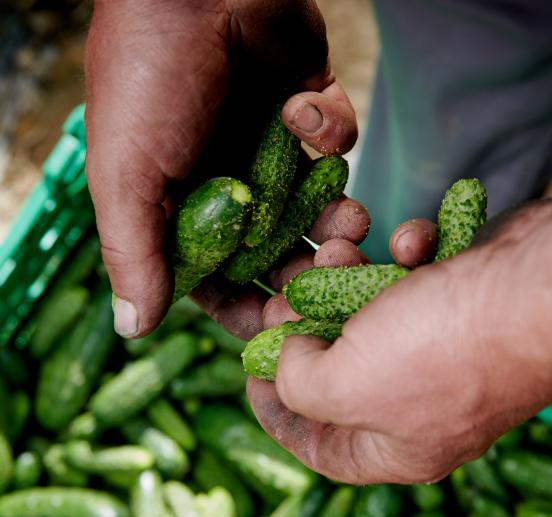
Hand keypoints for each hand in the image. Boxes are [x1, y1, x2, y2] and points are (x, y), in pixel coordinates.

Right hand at [85, 0, 356, 338]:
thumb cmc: (148, 78)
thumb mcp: (126, 176)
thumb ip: (133, 254)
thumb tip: (132, 327)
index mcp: (184, 214)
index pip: (223, 287)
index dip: (254, 310)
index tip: (287, 326)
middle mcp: (231, 190)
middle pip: (281, 258)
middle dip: (311, 272)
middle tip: (338, 274)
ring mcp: (272, 152)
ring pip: (318, 212)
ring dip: (338, 220)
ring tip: (349, 219)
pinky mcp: (307, 111)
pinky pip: (333, 143)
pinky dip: (329, 131)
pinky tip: (303, 106)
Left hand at [248, 149, 551, 483]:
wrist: (544, 291)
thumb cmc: (442, 352)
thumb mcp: (346, 384)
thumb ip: (299, 384)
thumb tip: (290, 358)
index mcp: (396, 447)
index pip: (317, 447)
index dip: (274, 413)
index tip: (251, 372)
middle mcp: (420, 405)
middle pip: (338, 372)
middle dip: (304, 327)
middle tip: (285, 293)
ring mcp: (443, 352)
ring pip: (370, 315)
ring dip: (344, 276)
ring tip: (337, 247)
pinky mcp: (461, 302)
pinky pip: (414, 280)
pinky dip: (403, 255)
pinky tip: (411, 238)